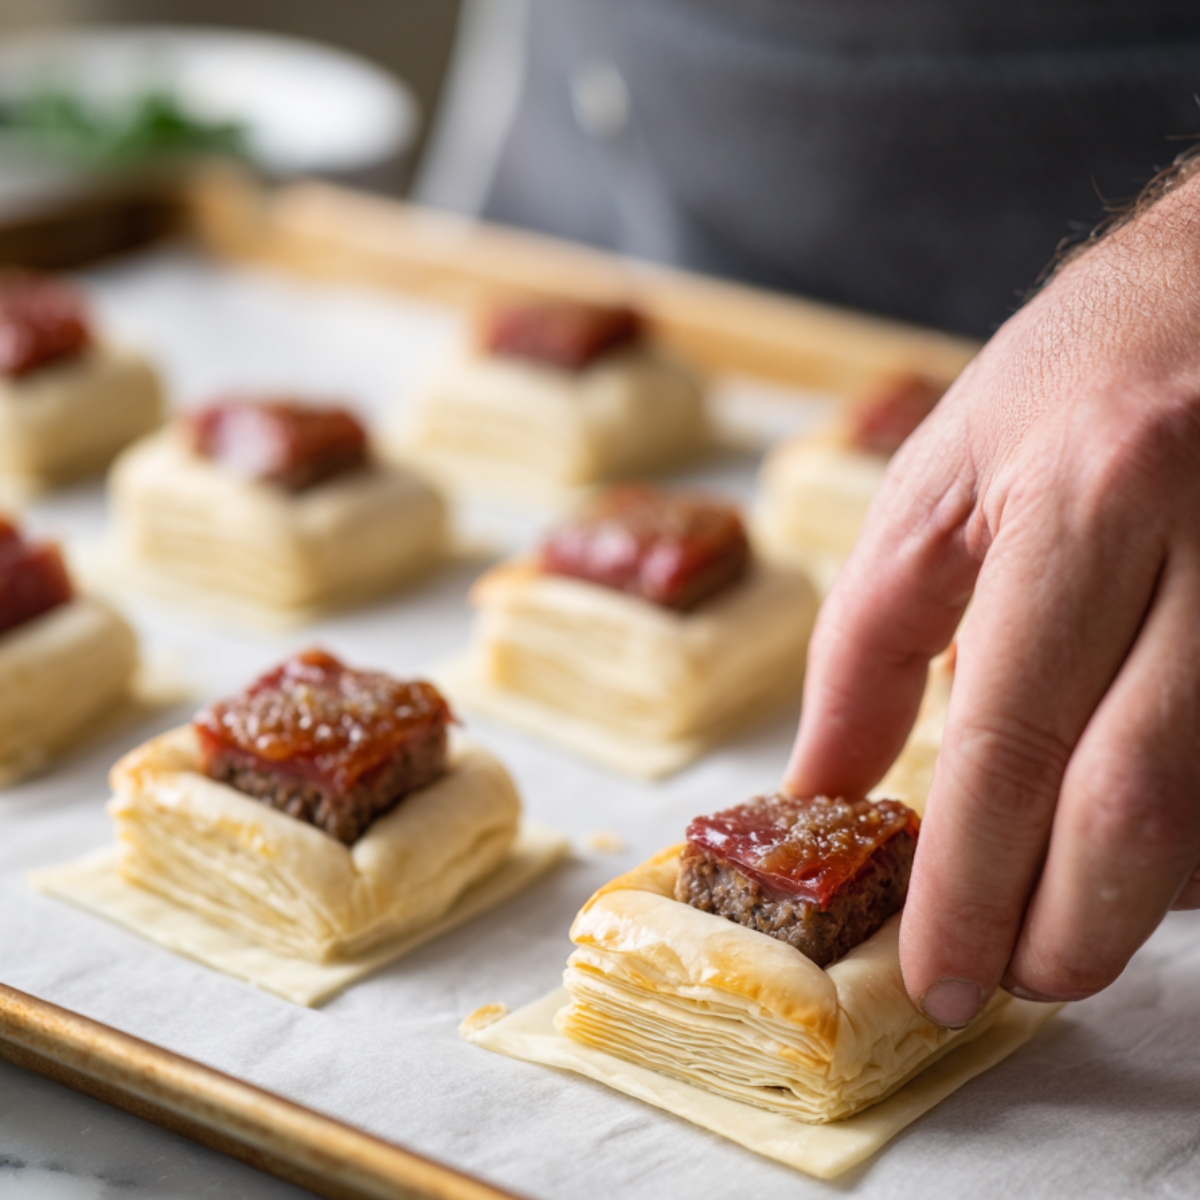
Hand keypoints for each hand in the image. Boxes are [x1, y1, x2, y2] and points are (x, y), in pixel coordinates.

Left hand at [784, 167, 1199, 1025]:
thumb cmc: (1063, 380)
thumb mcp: (934, 489)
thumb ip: (867, 645)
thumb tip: (822, 788)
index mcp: (1087, 498)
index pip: (1016, 740)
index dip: (972, 883)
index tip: (936, 973)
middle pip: (1142, 802)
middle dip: (1069, 926)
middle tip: (1010, 976)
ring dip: (1140, 897)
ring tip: (1061, 907)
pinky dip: (1195, 836)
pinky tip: (1141, 836)